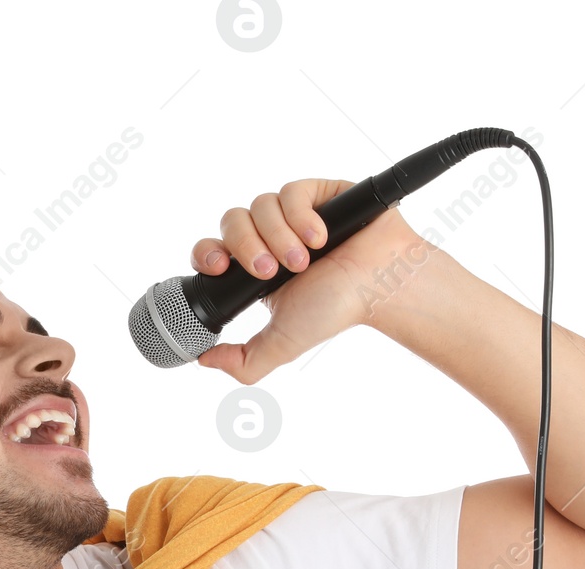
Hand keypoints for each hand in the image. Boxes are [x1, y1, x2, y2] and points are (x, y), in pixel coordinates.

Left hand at [191, 178, 426, 382]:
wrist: (380, 286)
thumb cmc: (337, 309)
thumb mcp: (281, 343)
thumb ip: (244, 361)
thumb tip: (203, 360)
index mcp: (253, 267)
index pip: (212, 249)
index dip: (207, 253)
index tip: (220, 268)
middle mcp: (268, 235)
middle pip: (231, 222)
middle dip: (247, 248)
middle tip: (271, 271)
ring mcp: (291, 212)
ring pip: (260, 205)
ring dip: (278, 237)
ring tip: (305, 260)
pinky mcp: (316, 191)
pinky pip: (290, 191)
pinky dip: (300, 216)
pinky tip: (320, 238)